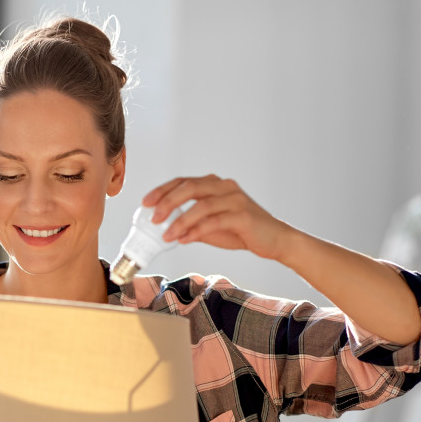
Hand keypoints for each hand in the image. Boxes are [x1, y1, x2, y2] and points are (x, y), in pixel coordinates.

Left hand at [143, 175, 295, 261]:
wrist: (275, 240)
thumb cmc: (242, 231)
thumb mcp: (212, 226)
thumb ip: (191, 223)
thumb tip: (166, 228)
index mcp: (216, 185)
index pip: (184, 181)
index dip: (163, 190)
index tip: (146, 202)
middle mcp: (225, 187)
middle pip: (190, 187)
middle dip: (168, 202)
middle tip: (153, 218)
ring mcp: (235, 200)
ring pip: (201, 205)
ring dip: (180, 220)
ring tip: (166, 235)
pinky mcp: (243, 216)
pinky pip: (214, 221)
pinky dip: (196, 230)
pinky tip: (184, 239)